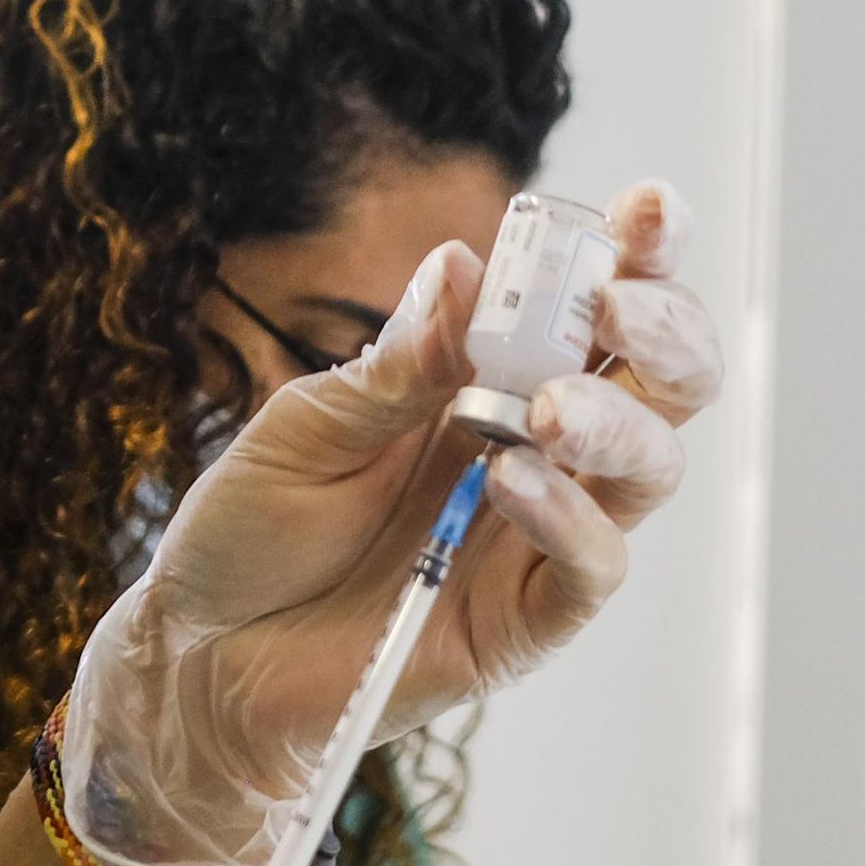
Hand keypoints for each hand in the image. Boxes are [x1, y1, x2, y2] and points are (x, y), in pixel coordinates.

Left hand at [64, 181, 720, 865]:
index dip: (640, 256)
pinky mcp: (523, 620)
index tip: (645, 210)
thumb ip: (392, 365)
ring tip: (547, 407)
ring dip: (617, 422)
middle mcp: (533, 450)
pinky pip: (590, 567)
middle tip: (614, 309)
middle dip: (663, 329)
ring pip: (649, 469)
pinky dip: (570, 518)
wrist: (201, 655)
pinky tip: (512, 481)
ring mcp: (537, 536)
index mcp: (486, 381)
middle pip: (662, 382)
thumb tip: (464, 267)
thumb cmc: (248, 532)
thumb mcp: (303, 426)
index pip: (593, 308)